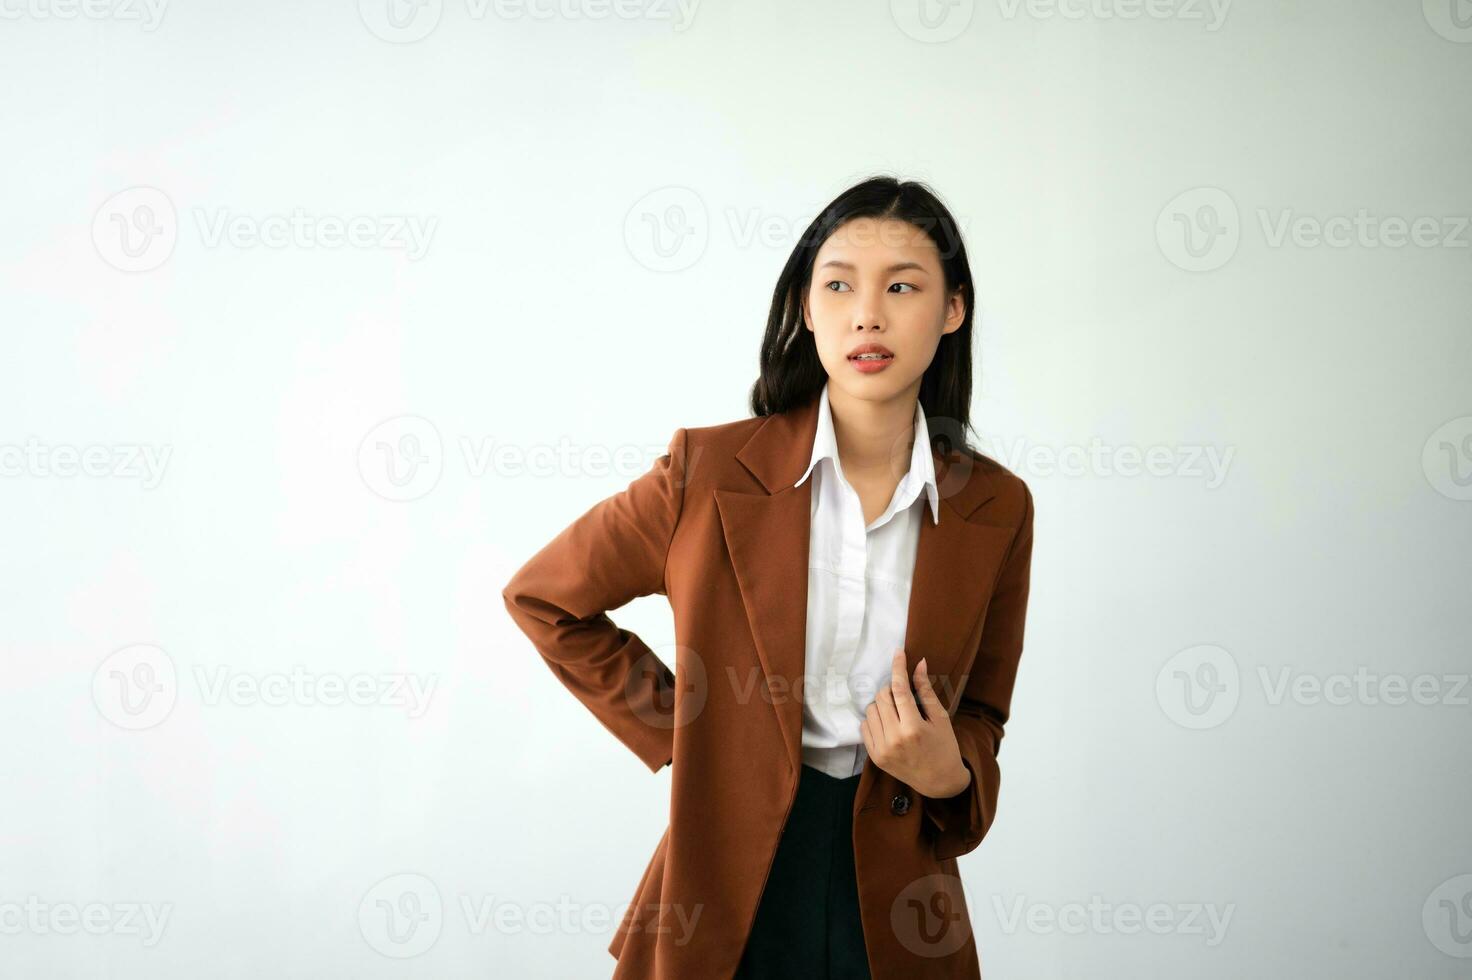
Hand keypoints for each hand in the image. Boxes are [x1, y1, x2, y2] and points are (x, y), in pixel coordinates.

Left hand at [860, 649, 972, 799]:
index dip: (898, 667)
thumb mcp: (940, 718)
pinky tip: (888, 724)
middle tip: (902, 695)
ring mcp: (882, 749)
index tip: (898, 653)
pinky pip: (865, 726)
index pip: (899, 689)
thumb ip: (926, 691)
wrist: (940, 782)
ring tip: (897, 711)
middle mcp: (895, 738)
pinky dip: (874, 719)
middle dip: (891, 689)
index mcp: (914, 728)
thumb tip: (918, 664)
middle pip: (882, 697)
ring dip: (882, 704)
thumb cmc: (945, 747)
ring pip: (871, 710)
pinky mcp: (875, 757)